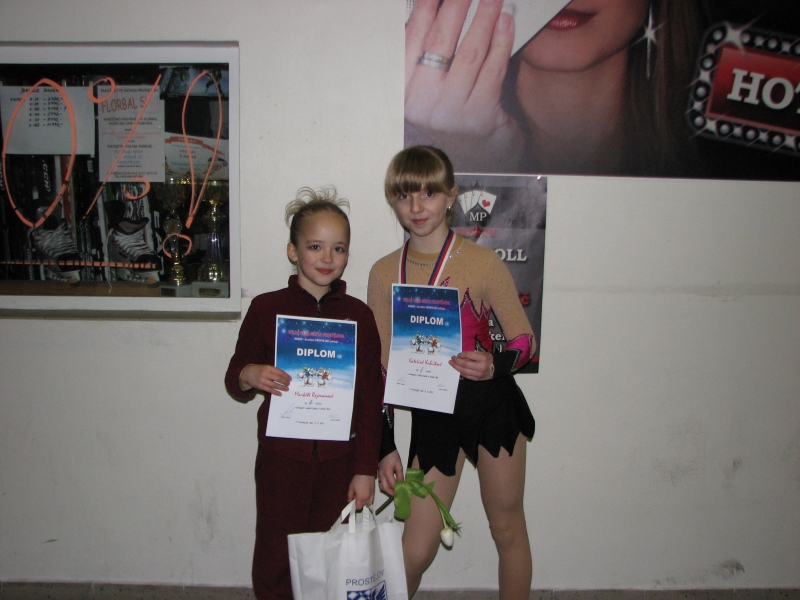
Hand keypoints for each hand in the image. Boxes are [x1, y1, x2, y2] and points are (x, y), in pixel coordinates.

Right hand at [239, 364, 290, 395]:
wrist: (247, 373)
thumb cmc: (259, 370)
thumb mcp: (266, 367)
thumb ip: (274, 371)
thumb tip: (284, 376)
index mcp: (268, 368)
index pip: (280, 372)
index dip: (286, 376)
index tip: (290, 379)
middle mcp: (265, 373)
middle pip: (278, 378)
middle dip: (285, 382)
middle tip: (289, 384)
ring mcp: (262, 380)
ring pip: (274, 385)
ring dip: (282, 387)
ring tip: (287, 389)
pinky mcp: (260, 386)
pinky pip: (269, 390)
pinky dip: (275, 392)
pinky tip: (280, 393)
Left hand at [348, 474, 375, 509]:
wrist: (366, 473)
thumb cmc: (357, 480)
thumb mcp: (351, 487)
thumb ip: (350, 495)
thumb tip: (349, 501)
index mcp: (360, 497)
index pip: (358, 507)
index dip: (356, 507)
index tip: (353, 503)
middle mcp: (366, 498)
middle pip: (363, 505)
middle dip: (359, 503)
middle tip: (356, 498)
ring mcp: (371, 496)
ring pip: (368, 504)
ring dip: (364, 503)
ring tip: (361, 498)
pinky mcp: (374, 493)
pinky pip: (372, 500)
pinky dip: (369, 501)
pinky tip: (366, 499)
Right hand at [377, 450, 404, 495]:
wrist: (385, 450)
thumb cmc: (393, 456)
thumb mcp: (399, 465)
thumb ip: (400, 475)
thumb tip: (402, 484)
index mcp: (387, 472)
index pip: (393, 484)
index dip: (397, 489)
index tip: (402, 491)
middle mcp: (382, 476)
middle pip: (385, 488)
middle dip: (391, 493)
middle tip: (397, 494)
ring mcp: (379, 475)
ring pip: (382, 487)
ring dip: (388, 491)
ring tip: (394, 491)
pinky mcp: (378, 475)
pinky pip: (381, 483)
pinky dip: (385, 487)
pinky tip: (390, 486)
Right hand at [405, 0, 523, 170]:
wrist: (475, 153)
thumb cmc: (451, 111)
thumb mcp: (428, 83)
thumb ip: (426, 50)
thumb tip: (438, 6)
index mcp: (402, 89)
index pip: (412, 38)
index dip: (425, 7)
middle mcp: (421, 103)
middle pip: (440, 42)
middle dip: (457, 5)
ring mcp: (450, 112)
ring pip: (470, 53)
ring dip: (484, 18)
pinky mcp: (479, 117)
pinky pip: (493, 70)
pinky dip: (501, 42)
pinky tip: (506, 23)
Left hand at [449, 350, 493, 380]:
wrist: (497, 368)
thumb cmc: (488, 359)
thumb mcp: (482, 353)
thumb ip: (472, 355)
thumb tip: (461, 357)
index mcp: (483, 358)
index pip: (469, 356)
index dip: (461, 355)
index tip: (458, 354)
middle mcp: (481, 367)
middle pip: (465, 364)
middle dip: (456, 361)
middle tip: (451, 358)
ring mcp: (479, 374)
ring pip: (464, 371)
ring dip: (456, 367)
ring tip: (452, 363)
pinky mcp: (477, 379)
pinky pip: (467, 376)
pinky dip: (461, 372)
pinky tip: (458, 369)